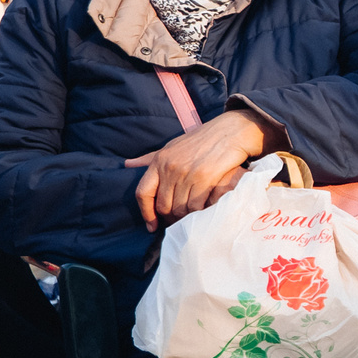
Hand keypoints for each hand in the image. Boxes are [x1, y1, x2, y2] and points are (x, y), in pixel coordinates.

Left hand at [126, 107, 274, 228]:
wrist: (231, 131)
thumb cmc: (201, 140)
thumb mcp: (172, 146)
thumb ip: (149, 158)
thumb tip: (127, 165)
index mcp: (159, 160)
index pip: (143, 192)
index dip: (145, 213)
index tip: (152, 226)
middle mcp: (170, 167)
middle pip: (163, 205)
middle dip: (169, 218)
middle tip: (178, 222)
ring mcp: (187, 173)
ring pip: (180, 208)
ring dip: (186, 217)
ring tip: (192, 217)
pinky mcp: (205, 178)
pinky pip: (196, 206)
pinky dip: (199, 212)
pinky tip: (204, 210)